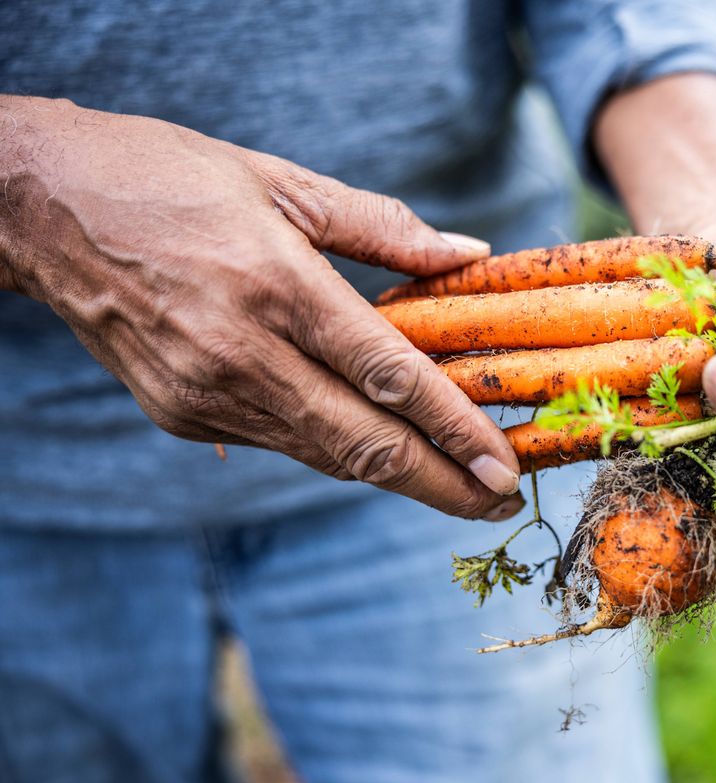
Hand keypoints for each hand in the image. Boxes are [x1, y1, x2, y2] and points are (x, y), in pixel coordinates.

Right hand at [0, 96, 523, 519]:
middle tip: (500, 507)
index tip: (505, 467)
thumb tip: (467, 256)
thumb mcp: (283, 182)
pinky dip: (336, 448)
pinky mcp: (180, 414)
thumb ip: (383, 228)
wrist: (42, 209)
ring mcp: (205, 393)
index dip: (455, 430)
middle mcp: (241, 353)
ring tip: (457, 486)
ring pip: (324, 456)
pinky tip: (376, 445)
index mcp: (277, 285)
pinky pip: (282, 441)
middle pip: (364, 445)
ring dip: (395, 477)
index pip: (389, 377)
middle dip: (442, 486)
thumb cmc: (169, 179)